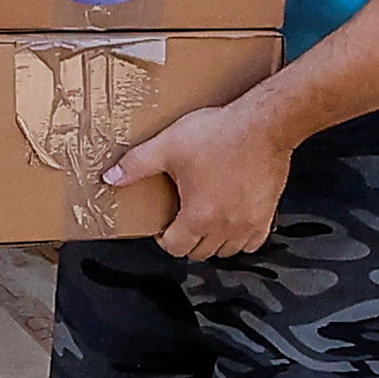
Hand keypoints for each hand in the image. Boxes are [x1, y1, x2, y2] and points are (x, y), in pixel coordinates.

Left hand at [98, 100, 293, 262]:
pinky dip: (241, 238)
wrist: (263, 125)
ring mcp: (248, 223)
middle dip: (187, 240)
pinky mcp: (267, 215)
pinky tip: (234, 221)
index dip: (164, 238)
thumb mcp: (169, 145)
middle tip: (182, 220)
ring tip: (206, 221)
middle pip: (200, 252)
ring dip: (214, 242)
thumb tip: (112, 177)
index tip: (164, 226)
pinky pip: (253, 242)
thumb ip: (137, 164)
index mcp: (198, 216)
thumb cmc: (222, 134)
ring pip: (227, 251)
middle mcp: (224, 227)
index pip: (176, 247)